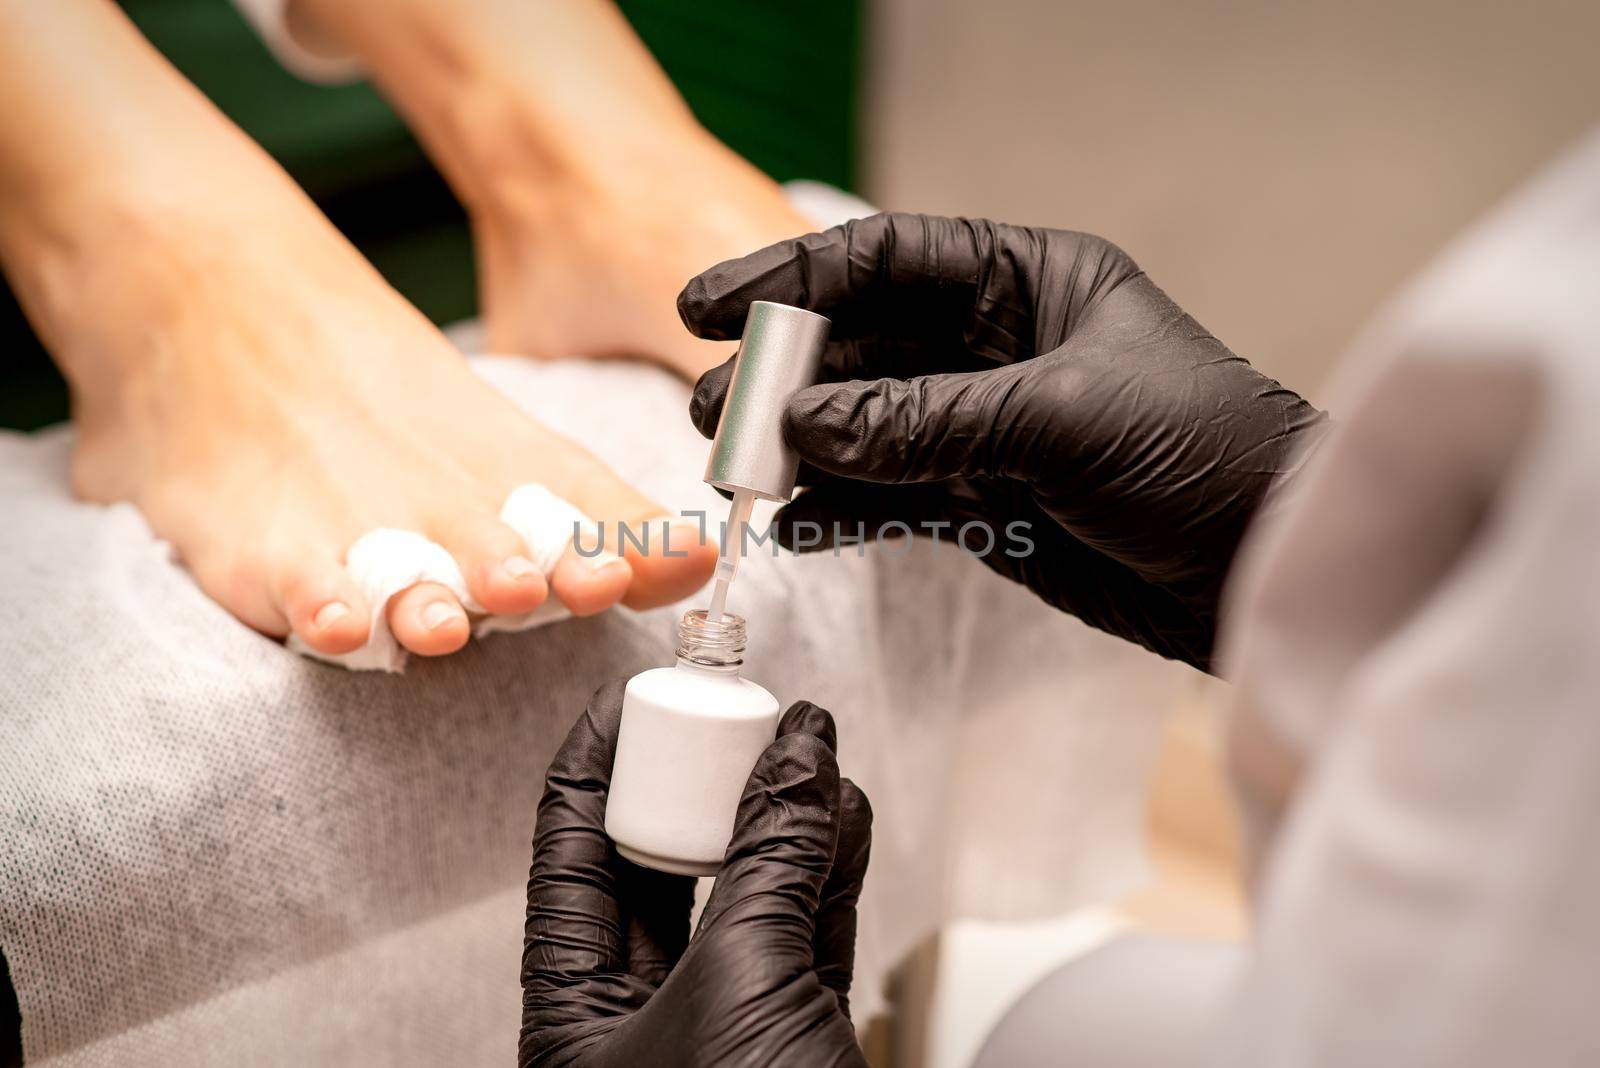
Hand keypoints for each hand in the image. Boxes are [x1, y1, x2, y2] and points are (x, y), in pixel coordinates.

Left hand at [520, 680, 871, 1067]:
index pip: (571, 862)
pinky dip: (828, 869)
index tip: (625, 702)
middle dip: (701, 788)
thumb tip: (795, 759)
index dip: (596, 771)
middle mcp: (638, 1020)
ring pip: (744, 897)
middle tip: (723, 720)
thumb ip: (768, 859)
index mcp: (576, 1021)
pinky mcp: (794, 1029)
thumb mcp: (743, 977)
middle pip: (658, 868)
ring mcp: (720, 1025)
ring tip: (805, 750)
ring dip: (783, 820)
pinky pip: (804, 930)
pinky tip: (843, 814)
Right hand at [679, 213, 1326, 670]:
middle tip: (714, 412)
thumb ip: (925, 420)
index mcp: (1029, 280)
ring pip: (867, 426)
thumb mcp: (1061, 419)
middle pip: (862, 344)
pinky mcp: (988, 501)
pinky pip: (893, 498)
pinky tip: (794, 526)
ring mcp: (987, 425)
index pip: (887, 258)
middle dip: (784, 376)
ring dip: (801, 449)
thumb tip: (801, 429)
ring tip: (735, 472)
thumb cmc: (1203, 455)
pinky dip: (842, 511)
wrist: (1267, 567)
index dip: (791, 276)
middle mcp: (999, 344)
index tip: (707, 308)